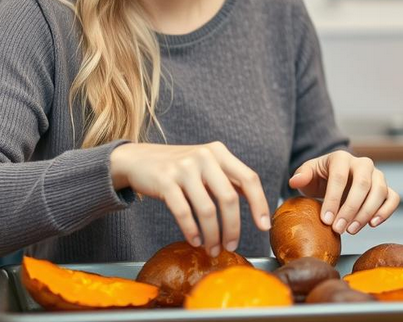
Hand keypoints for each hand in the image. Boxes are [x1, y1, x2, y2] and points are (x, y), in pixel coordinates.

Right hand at [110, 141, 269, 256]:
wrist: (138, 159)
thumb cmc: (178, 168)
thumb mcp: (206, 165)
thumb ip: (228, 180)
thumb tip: (258, 205)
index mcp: (219, 152)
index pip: (249, 178)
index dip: (260, 204)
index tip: (264, 226)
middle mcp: (204, 156)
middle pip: (229, 198)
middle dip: (233, 227)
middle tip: (232, 246)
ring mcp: (183, 168)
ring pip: (207, 209)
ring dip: (212, 235)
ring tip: (212, 249)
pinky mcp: (165, 181)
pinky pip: (184, 212)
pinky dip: (192, 231)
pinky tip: (195, 240)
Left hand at [288, 151, 399, 234]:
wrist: (334, 179)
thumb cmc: (320, 177)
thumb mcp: (307, 174)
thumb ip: (301, 175)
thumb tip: (295, 181)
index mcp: (341, 157)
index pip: (339, 176)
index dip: (333, 199)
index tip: (325, 220)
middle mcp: (362, 164)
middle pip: (362, 184)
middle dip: (350, 209)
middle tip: (338, 228)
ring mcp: (377, 175)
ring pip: (380, 191)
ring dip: (366, 213)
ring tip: (351, 230)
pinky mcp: (386, 188)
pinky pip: (393, 198)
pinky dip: (386, 211)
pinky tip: (372, 224)